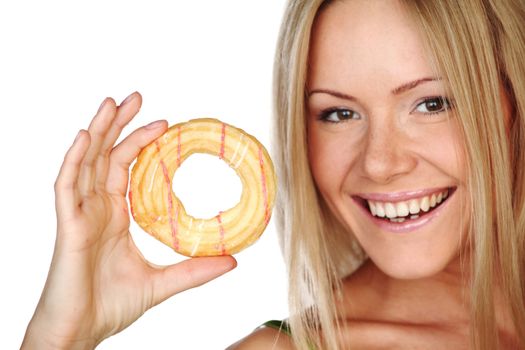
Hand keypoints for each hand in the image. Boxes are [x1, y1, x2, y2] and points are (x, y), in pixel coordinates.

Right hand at [22, 92, 236, 348]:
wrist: (82, 332)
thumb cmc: (112, 306)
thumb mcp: (162, 283)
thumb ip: (195, 271)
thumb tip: (233, 261)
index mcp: (115, 216)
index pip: (126, 168)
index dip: (140, 144)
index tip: (164, 125)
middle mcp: (96, 209)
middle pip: (106, 156)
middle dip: (120, 125)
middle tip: (138, 97)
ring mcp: (80, 214)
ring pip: (86, 162)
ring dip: (98, 130)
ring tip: (113, 102)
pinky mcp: (67, 226)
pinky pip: (65, 185)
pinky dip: (74, 159)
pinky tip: (85, 136)